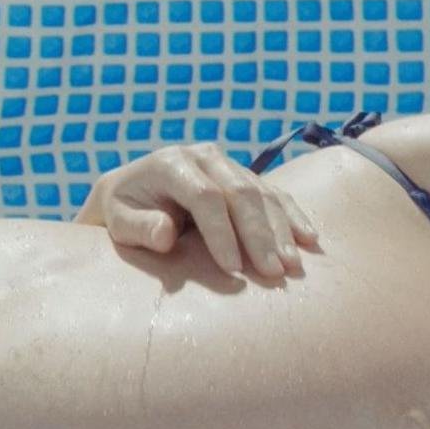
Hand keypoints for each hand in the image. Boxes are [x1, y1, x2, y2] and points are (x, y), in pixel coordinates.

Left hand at [76, 143, 318, 278]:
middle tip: (273, 272)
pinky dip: (292, 216)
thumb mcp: (119, 222)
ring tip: (293, 266)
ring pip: (262, 193)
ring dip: (281, 230)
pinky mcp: (243, 175)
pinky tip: (309, 240)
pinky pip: (274, 193)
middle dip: (259, 235)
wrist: (131, 189)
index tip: (232, 269)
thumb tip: (166, 234)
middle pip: (241, 193)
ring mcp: (227, 162)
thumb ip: (139, 228)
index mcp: (171, 162)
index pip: (205, 196)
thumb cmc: (123, 212)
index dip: (222, 233)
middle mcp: (204, 156)